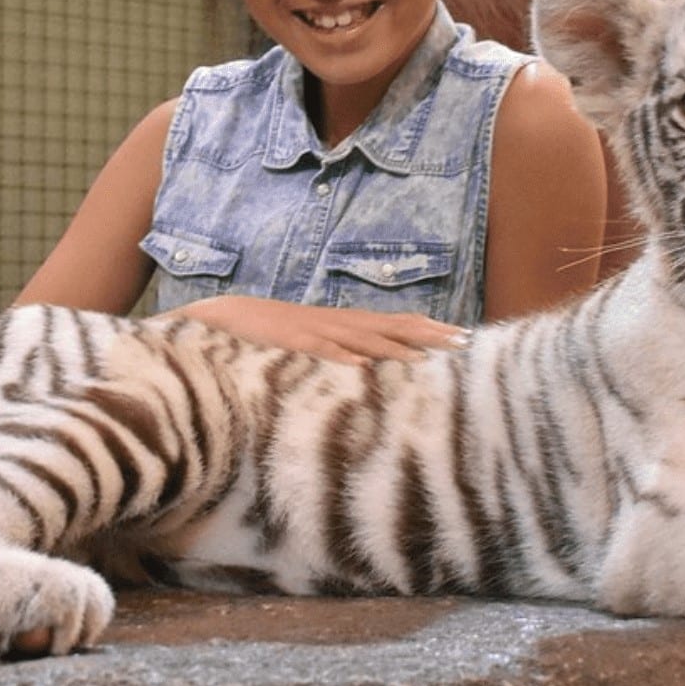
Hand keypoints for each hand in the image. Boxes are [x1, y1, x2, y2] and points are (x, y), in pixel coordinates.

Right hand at [173, 296, 467, 363]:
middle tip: (464, 343)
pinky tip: (362, 365)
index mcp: (341, 324)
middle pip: (388, 327)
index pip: (394, 323)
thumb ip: (340, 351)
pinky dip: (340, 356)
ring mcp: (312, 331)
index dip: (428, 329)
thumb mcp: (311, 343)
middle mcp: (334, 323)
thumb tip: (371, 367)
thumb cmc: (268, 336)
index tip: (464, 337)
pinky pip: (317, 350)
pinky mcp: (288, 343)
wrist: (221, 318)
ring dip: (393, 346)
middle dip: (427, 335)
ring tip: (425, 357)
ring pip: (360, 337)